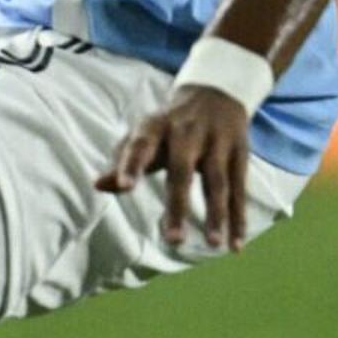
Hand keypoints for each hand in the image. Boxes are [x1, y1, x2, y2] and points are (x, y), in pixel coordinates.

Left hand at [96, 86, 254, 253]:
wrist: (214, 93)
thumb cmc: (168, 125)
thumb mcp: (143, 135)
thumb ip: (122, 160)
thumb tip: (97, 185)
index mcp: (156, 126)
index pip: (140, 145)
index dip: (131, 164)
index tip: (123, 186)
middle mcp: (187, 133)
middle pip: (182, 171)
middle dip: (177, 205)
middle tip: (172, 240)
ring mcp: (217, 143)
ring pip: (218, 183)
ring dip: (217, 215)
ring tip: (213, 244)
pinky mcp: (240, 155)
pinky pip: (240, 190)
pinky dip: (239, 218)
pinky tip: (235, 244)